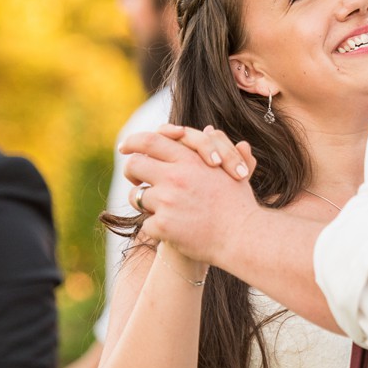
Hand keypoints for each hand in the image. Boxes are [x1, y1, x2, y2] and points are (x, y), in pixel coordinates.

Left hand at [121, 125, 261, 262]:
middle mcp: (175, 177)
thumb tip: (209, 129)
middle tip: (136, 179)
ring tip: (158, 209)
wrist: (242, 237)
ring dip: (144, 202)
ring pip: (137, 196)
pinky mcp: (164, 226)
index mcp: (190, 160)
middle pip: (134, 165)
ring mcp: (168, 202)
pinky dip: (156, 228)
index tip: (124, 147)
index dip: (133, 142)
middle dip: (131, 172)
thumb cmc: (240, 205)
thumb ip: (221, 147)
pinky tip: (171, 231)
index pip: (150, 141)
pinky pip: (146, 223)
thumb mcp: (234, 170)